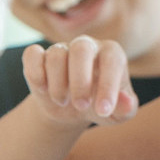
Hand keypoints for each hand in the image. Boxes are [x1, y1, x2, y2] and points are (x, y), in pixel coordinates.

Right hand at [22, 37, 138, 127]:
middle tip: (81, 105)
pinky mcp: (39, 56)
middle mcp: (87, 46)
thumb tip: (127, 103)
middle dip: (80, 80)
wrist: (71, 110)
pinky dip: (35, 73)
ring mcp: (62, 49)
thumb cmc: (100, 107)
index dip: (108, 85)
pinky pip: (32, 54)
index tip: (103, 111)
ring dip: (58, 84)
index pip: (112, 60)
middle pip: (81, 48)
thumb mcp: (116, 114)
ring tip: (63, 102)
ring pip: (56, 55)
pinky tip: (42, 89)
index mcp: (111, 54)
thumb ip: (126, 109)